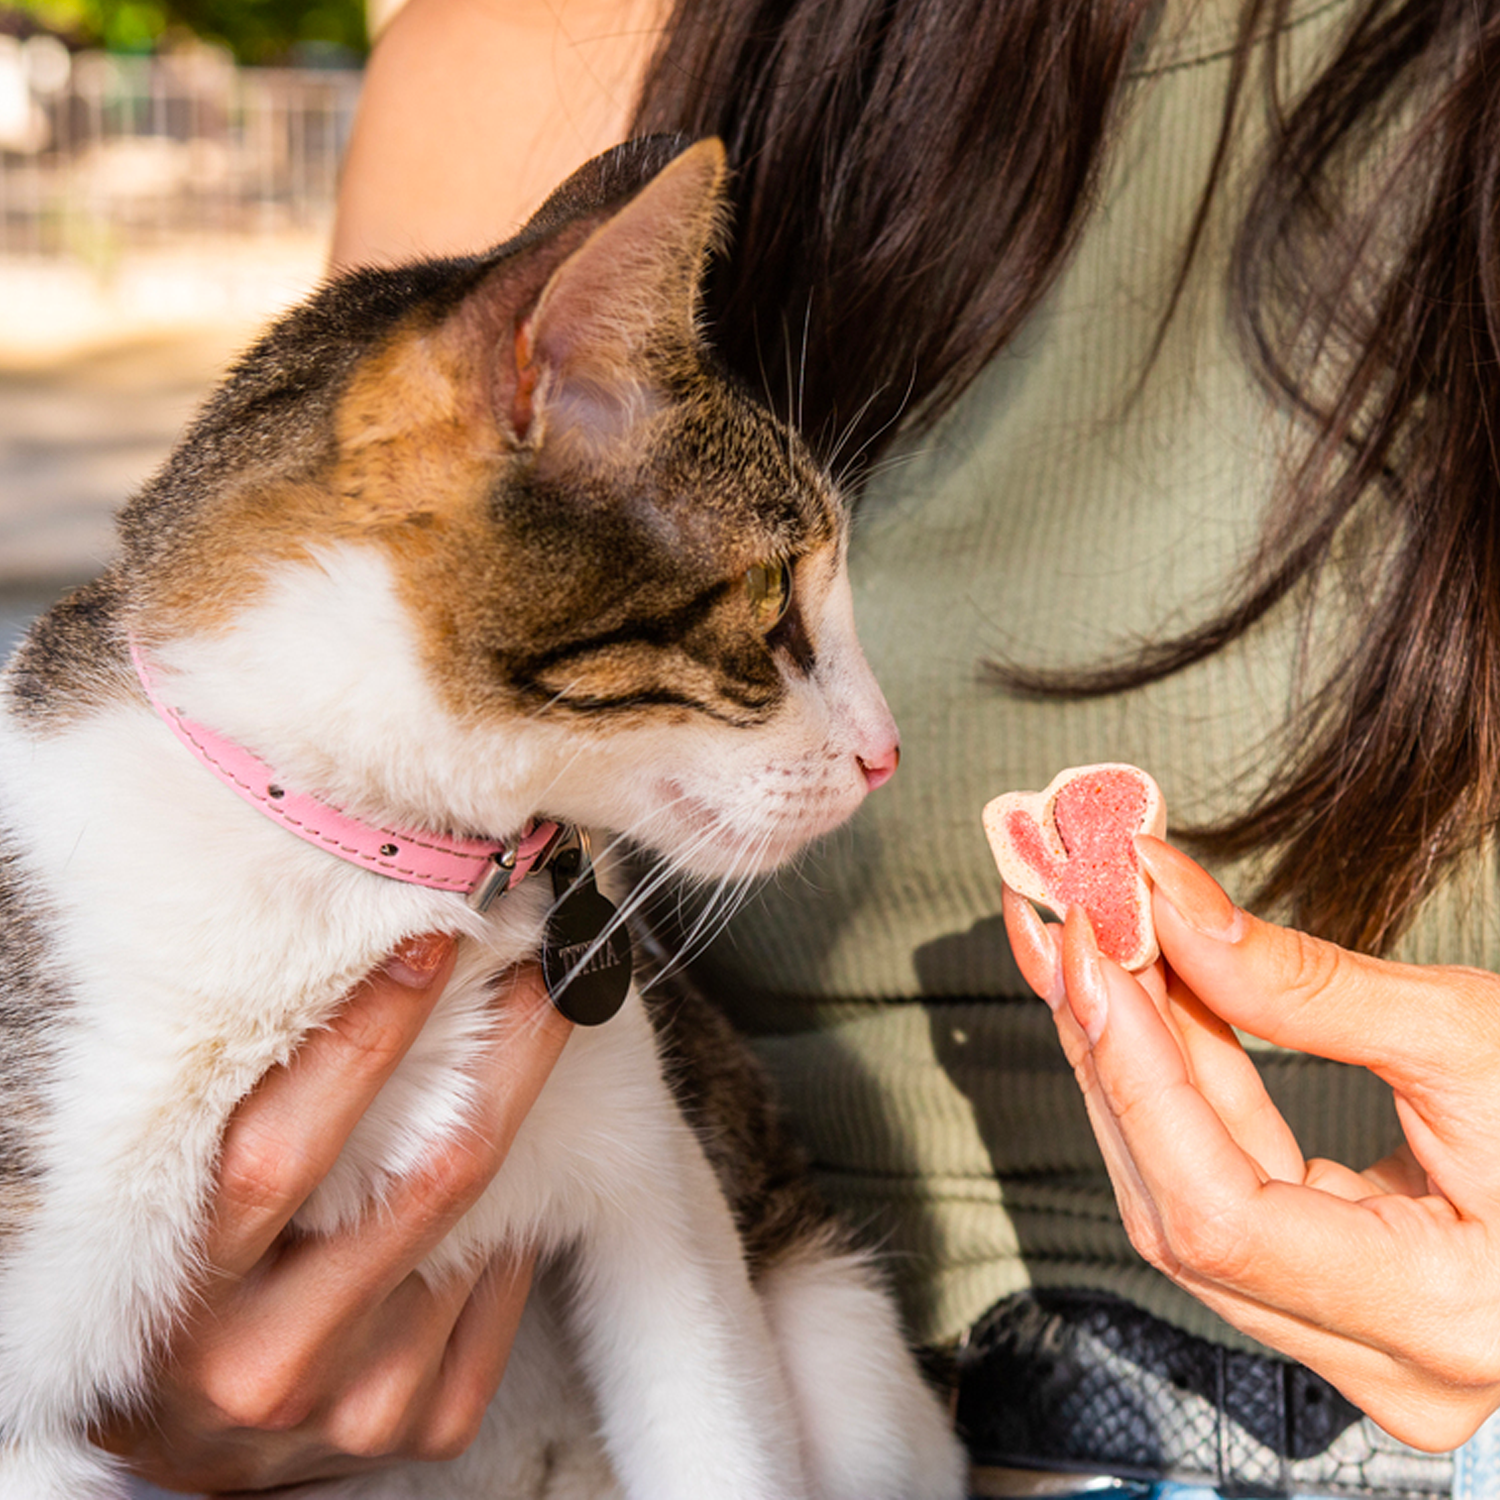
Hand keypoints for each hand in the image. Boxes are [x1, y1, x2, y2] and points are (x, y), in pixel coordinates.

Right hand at [96, 938, 571, 1493]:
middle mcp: (272, 1361)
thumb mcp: (166, 1214)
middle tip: (551, 962)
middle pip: (433, 1179)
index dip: (365, 1036)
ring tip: (528, 1042)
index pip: (281, 1147)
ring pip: (482, 1227)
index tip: (433, 934)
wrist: (183, 1448)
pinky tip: (512, 1172)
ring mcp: (362, 1405)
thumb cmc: (176, 1292)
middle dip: (508, 1053)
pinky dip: (515, 1218)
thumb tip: (381, 981)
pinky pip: (506, 1290)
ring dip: (521, 1129)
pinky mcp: (427, 1428)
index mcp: (184, 1293)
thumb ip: (245, 1126)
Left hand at [1002, 837, 1499, 1451]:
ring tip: (1098, 951)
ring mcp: (1360, 1341)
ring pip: (1188, 1203)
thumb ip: (1301, 983)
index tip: (1088, 953)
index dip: (1135, 1075)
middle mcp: (1389, 1362)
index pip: (1218, 1215)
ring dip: (1135, 1068)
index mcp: (1442, 1316)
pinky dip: (1184, 1094)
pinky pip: (1225, 1193)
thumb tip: (1164, 901)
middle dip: (1112, 1055)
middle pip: (1180, 1211)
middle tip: (1070, 932)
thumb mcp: (1469, 1034)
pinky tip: (1151, 1005)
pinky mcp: (1340, 1295)